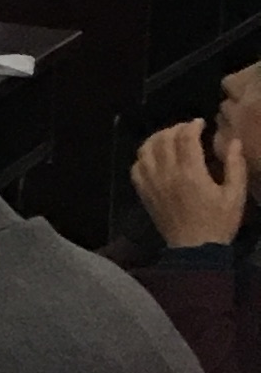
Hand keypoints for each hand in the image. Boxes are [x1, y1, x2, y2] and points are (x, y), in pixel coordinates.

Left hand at [136, 118, 249, 253]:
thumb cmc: (219, 223)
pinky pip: (136, 167)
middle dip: (175, 128)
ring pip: (145, 150)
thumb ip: (235, 166)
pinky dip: (144, 156)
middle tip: (187, 129)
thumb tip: (233, 141)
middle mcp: (167, 174)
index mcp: (191, 173)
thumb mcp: (235, 195)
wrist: (195, 249)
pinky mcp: (144, 193)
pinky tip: (155, 156)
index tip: (200, 122)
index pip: (185, 138)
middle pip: (163, 139)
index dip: (191, 126)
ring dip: (157, 138)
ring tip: (170, 138)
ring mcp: (152, 183)